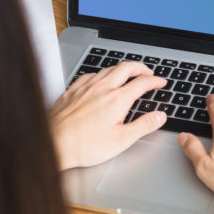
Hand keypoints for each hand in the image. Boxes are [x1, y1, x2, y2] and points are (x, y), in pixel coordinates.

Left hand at [50, 61, 167, 169]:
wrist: (53, 144)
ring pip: (108, 68)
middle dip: (141, 67)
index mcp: (117, 99)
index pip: (142, 83)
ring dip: (122, 68)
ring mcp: (86, 87)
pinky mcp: (72, 91)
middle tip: (148, 72)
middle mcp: (102, 88)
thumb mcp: (121, 140)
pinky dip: (101, 73)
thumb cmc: (84, 145)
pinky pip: (90, 74)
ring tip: (128, 73)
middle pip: (126, 68)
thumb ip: (144, 126)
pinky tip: (100, 79)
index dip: (155, 81)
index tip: (160, 82)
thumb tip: (159, 116)